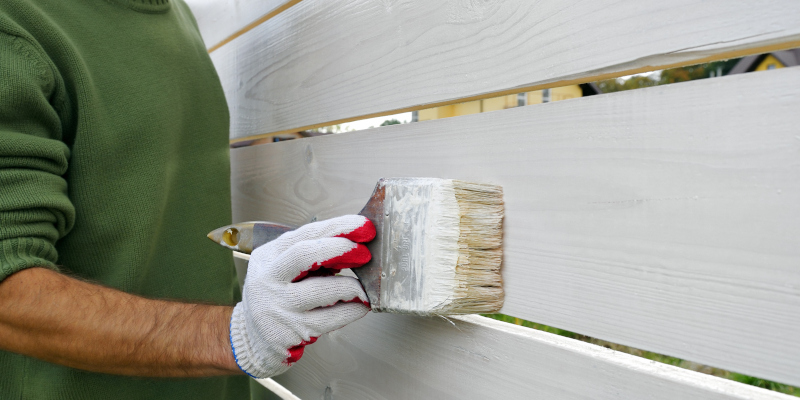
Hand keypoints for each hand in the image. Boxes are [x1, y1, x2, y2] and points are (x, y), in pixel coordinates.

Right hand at [229, 215, 375, 377]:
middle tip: (365, 253)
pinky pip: (330, 319)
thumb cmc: (277, 298)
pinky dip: (351, 310)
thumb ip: (313, 258)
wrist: (255, 340)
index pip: (304, 234)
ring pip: (321, 290)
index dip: (337, 228)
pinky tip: (360, 306)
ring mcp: (278, 306)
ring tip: (363, 288)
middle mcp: (268, 279)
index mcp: (268, 256)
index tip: (363, 226)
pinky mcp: (292, 331)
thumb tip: (355, 247)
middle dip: (340, 249)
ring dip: (350, 286)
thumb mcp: (285, 271)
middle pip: (304, 254)